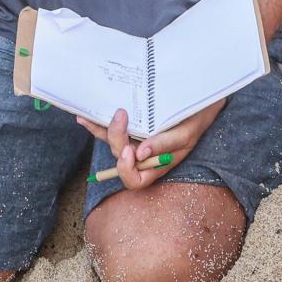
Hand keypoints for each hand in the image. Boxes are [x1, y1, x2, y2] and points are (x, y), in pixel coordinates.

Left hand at [77, 100, 225, 190]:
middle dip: (117, 138)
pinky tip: (84, 116)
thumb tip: (139, 155)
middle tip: (122, 114)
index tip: (131, 151)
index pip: (135, 180)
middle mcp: (142, 156)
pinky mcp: (130, 126)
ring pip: (111, 142)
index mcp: (156, 165)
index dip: (127, 171)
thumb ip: (163, 146)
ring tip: (89, 115)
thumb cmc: (194, 121)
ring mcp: (134, 141)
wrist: (197, 101)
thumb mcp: (185, 135)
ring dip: (99, 130)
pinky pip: (109, 129)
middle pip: (121, 157)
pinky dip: (96, 124)